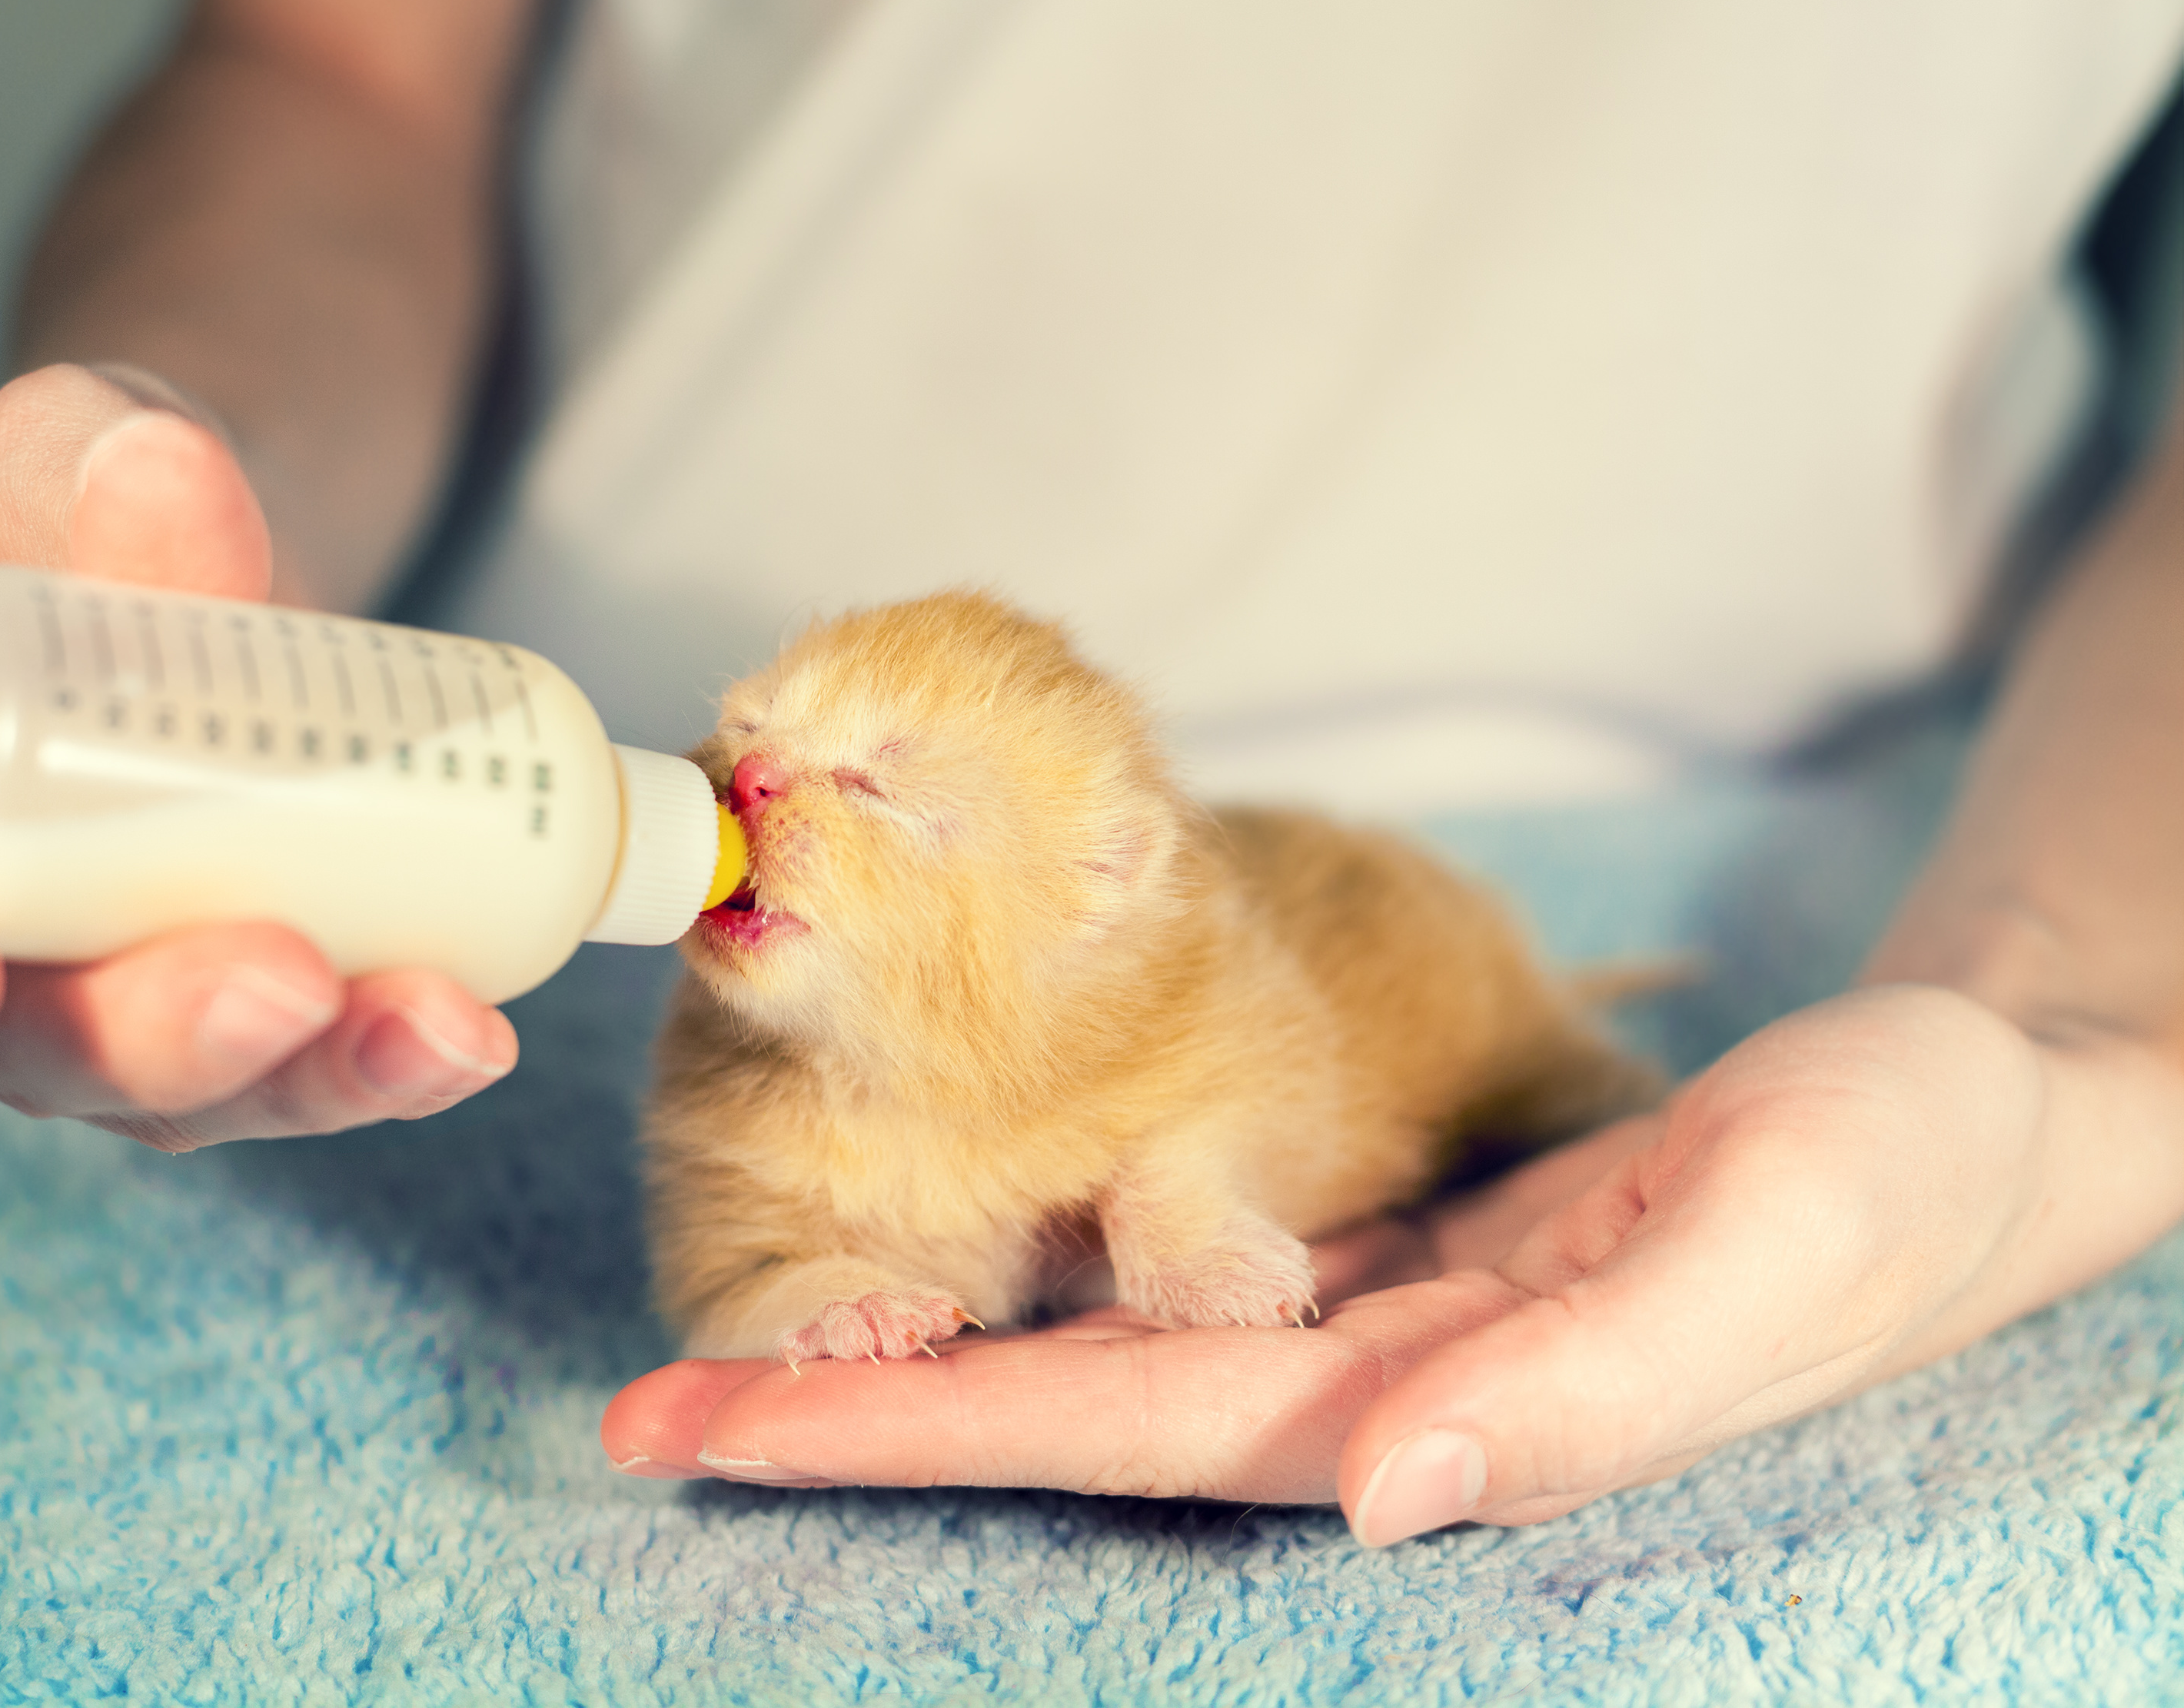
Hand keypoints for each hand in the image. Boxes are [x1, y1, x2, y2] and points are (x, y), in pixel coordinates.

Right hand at [0, 363, 517, 1149]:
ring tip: (429, 1024)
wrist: (198, 553)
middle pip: (1, 1036)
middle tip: (276, 980)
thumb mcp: (69, 440)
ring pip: (162, 1085)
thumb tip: (175, 478)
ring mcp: (73, 988)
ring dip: (301, 1075)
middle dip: (145, 1032)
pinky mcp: (211, 1007)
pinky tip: (469, 1035)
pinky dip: (382, 1062)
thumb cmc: (76, 500)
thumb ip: (95, 457)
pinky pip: (283, 1069)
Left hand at [603, 985, 2183, 1538]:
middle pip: (1054, 1396)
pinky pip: (1167, 1245)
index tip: (710, 1431)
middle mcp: (1352, 1372)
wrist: (1962, 1105)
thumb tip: (1375, 1496)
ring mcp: (1352, 1299)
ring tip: (727, 1342)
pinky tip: (941, 1237)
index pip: (1110, 1429)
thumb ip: (1576, 1400)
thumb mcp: (1769, 1266)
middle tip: (640, 1410)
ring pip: (1090, 1325)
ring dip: (916, 1330)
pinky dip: (1036, 1248)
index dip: (907, 1433)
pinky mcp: (1371, 1220)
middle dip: (851, 1409)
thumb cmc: (1892, 1185)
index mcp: (1418, 1406)